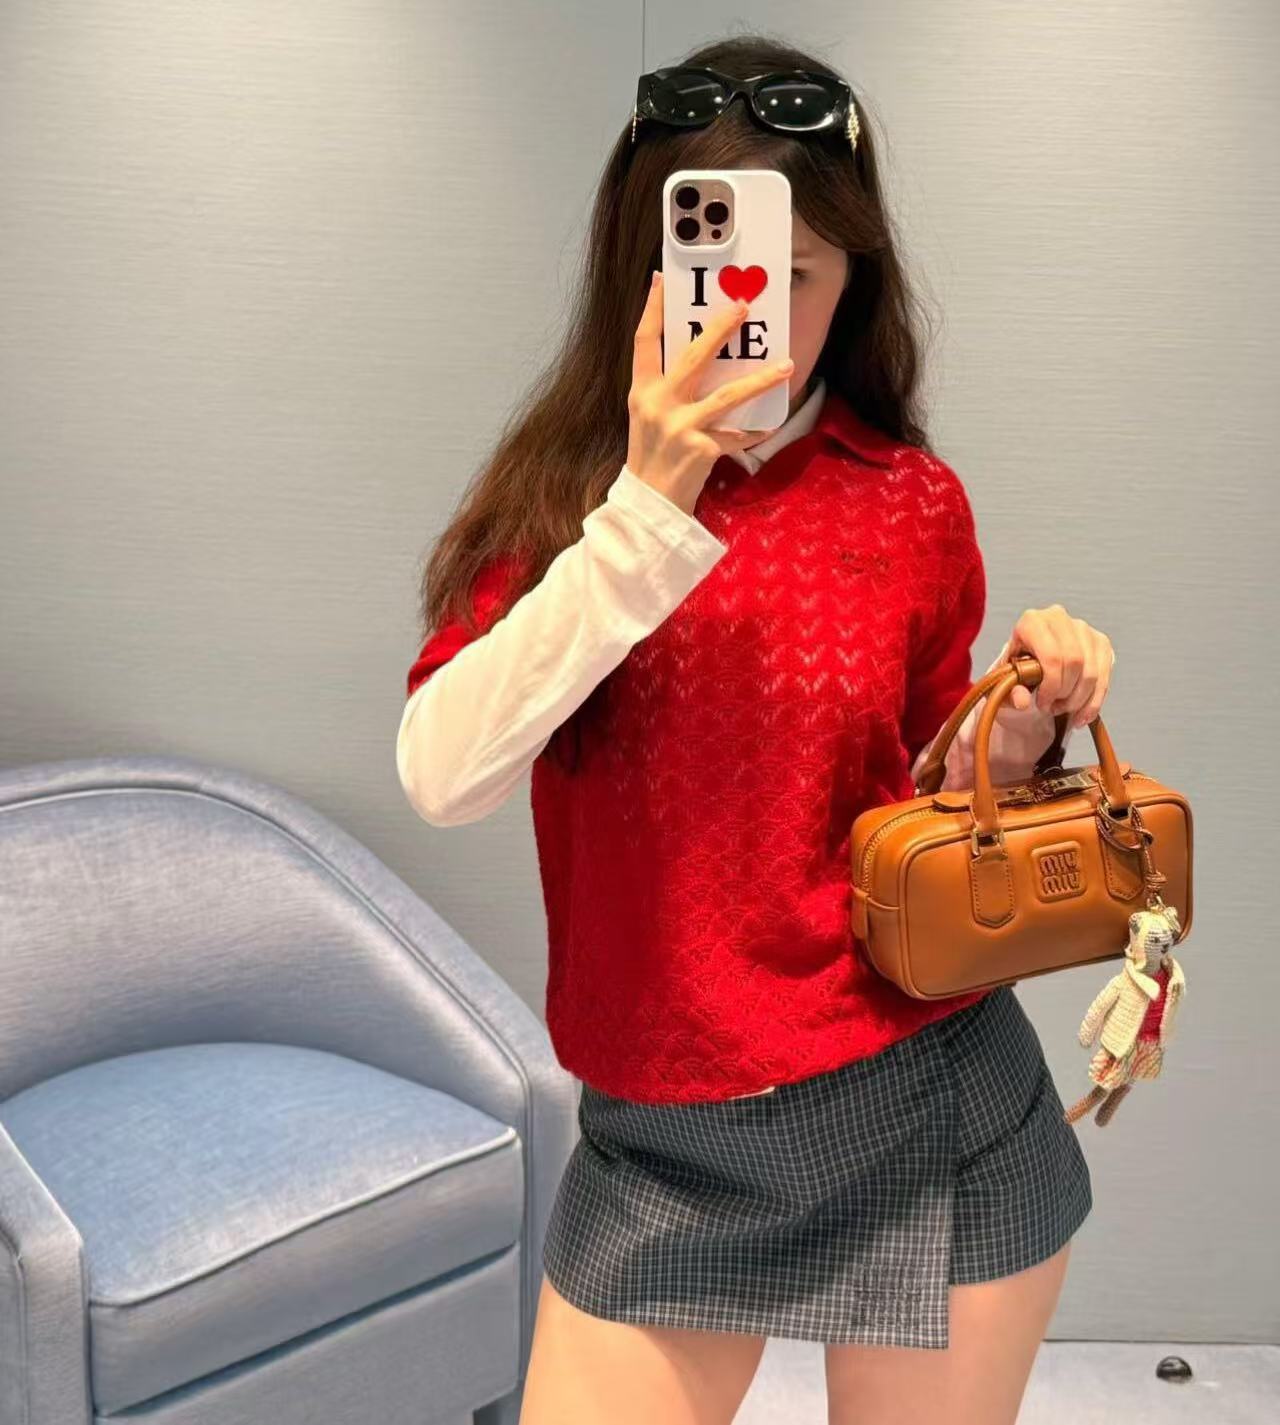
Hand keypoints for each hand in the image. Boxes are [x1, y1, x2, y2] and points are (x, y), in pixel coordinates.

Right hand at [626, 270, 793, 514]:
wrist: (648, 504)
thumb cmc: (651, 456)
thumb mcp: (648, 416)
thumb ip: (666, 388)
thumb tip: (699, 356)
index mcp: (641, 392)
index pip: (644, 341)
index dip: (653, 309)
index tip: (662, 279)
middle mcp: (658, 404)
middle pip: (693, 357)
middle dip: (720, 329)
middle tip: (743, 305)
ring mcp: (680, 427)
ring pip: (728, 394)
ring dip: (761, 379)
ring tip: (787, 364)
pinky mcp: (701, 449)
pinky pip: (737, 435)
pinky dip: (754, 432)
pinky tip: (769, 426)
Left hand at [999, 605, 1115, 730]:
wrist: (1029, 663)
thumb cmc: (1016, 671)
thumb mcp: (1005, 683)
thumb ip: (1011, 692)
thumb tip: (1022, 701)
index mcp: (1032, 622)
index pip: (1052, 656)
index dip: (1051, 686)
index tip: (1042, 704)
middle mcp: (1059, 618)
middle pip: (1075, 662)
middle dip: (1066, 694)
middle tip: (1053, 708)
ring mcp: (1083, 629)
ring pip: (1092, 672)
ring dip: (1079, 700)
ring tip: (1063, 710)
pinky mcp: (1100, 642)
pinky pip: (1104, 676)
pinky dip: (1094, 702)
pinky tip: (1082, 715)